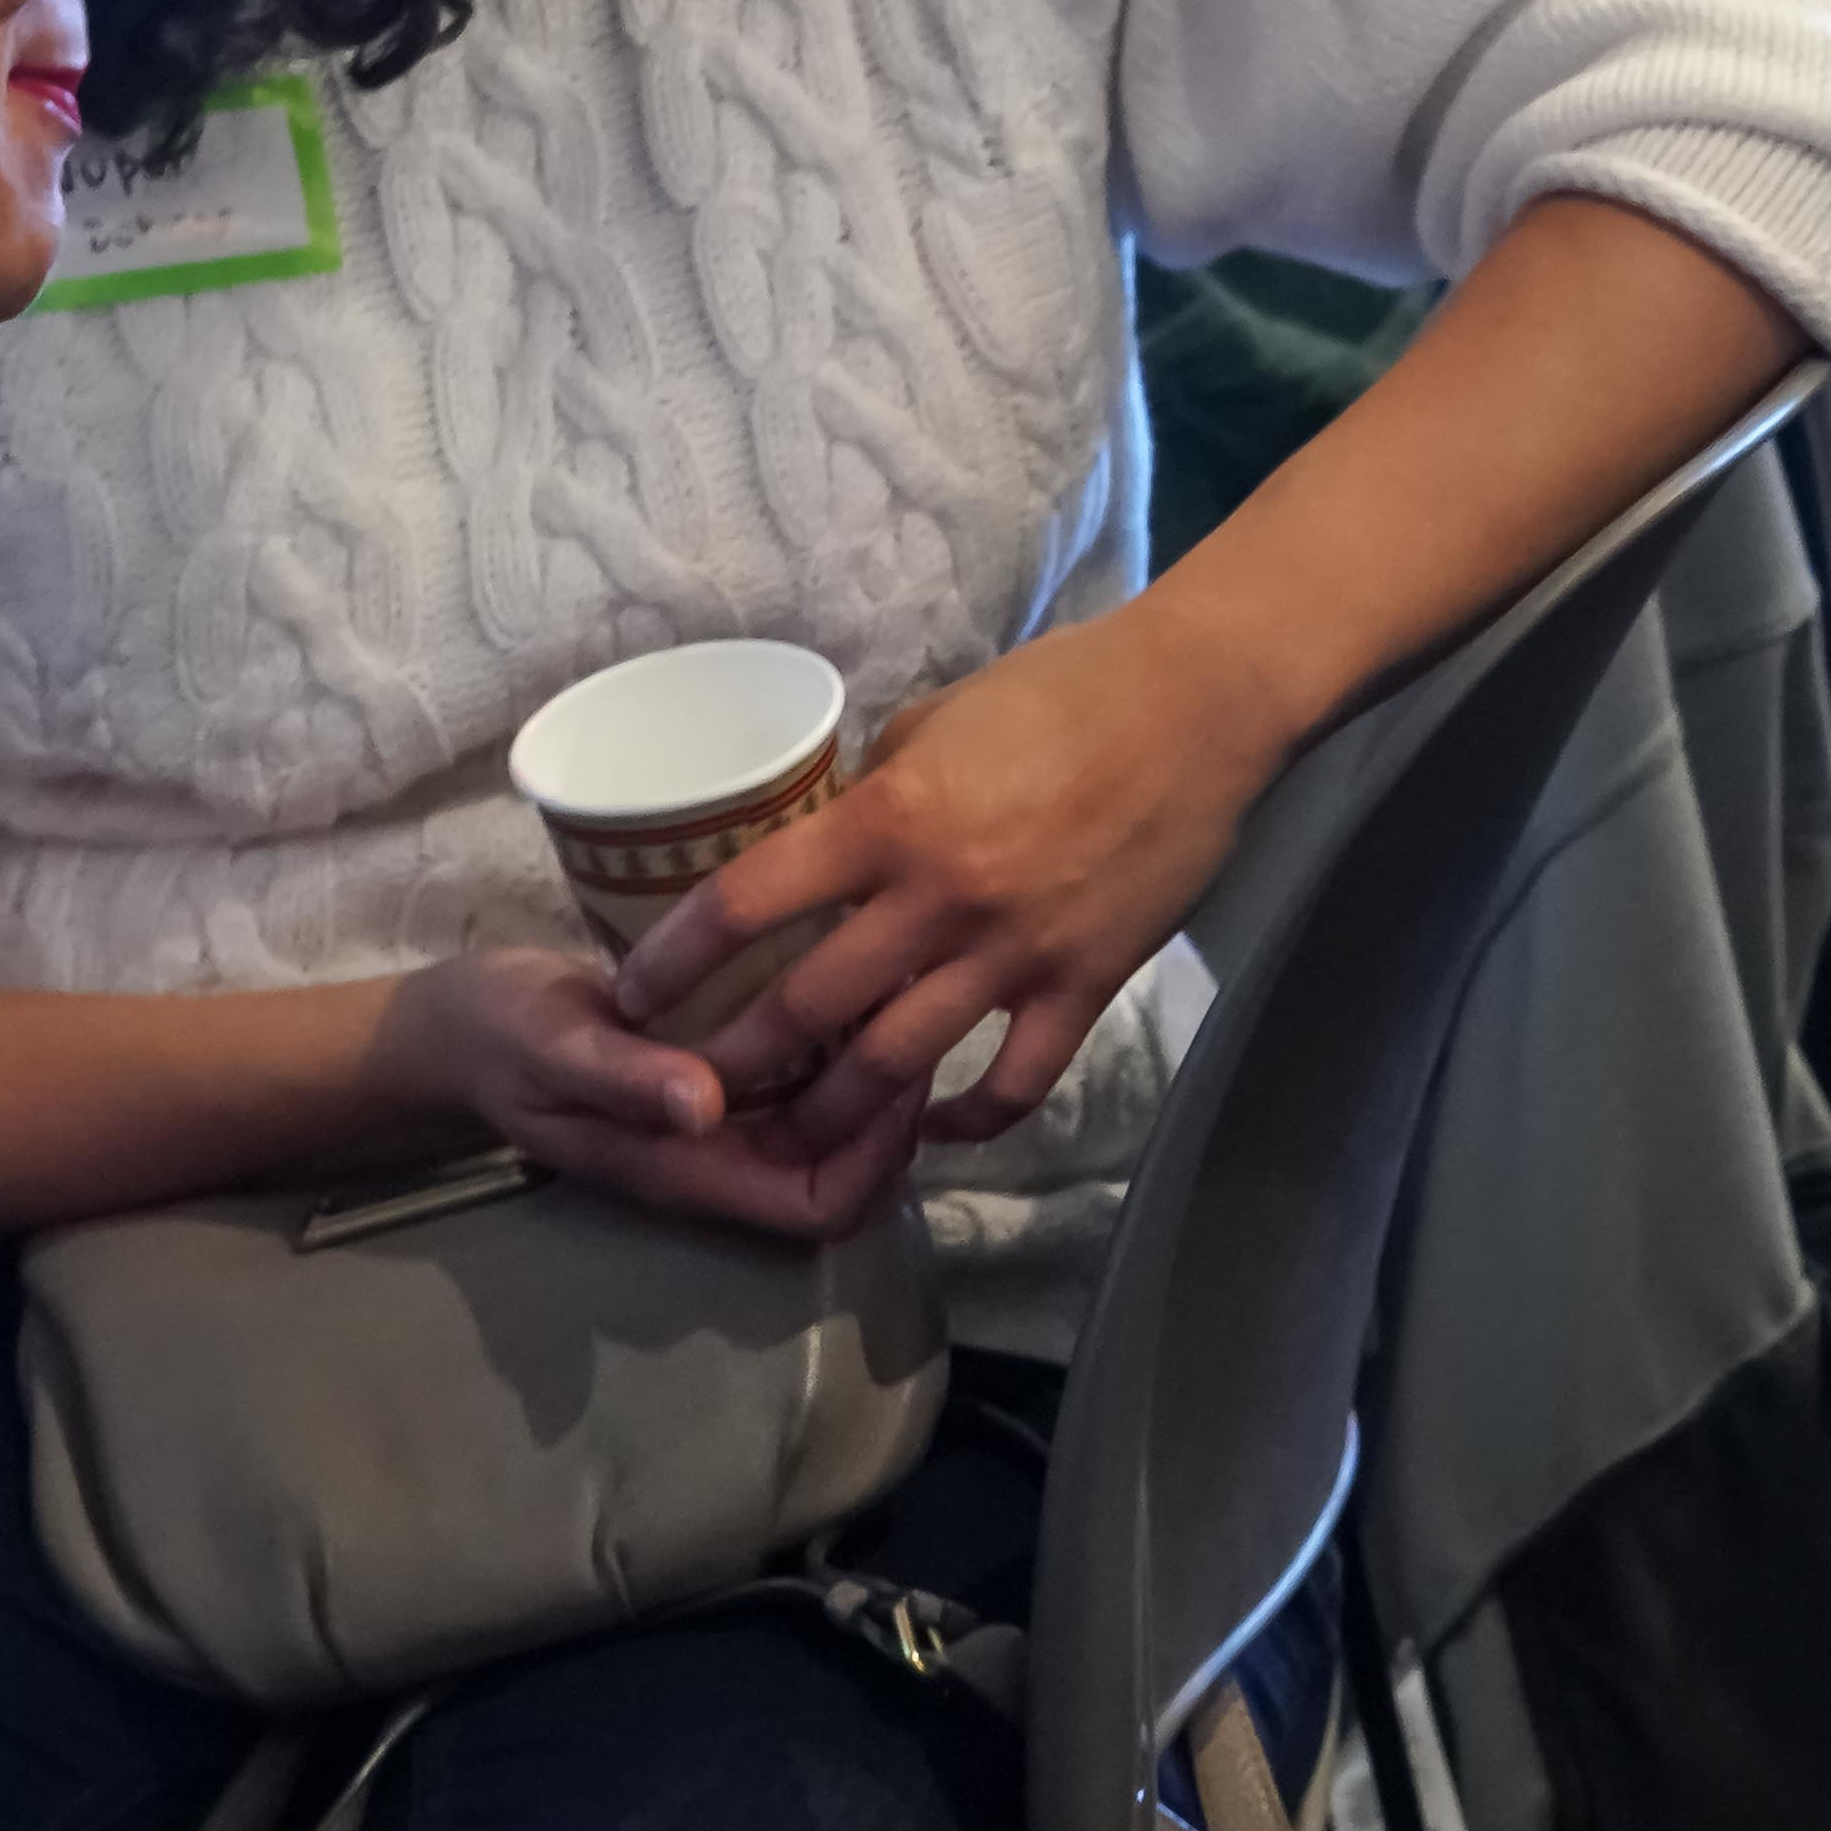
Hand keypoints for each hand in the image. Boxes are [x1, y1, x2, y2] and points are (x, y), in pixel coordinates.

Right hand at [391, 942, 926, 1238]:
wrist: (455, 1020)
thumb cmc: (501, 1035)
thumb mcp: (552, 1048)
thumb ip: (623, 1081)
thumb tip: (705, 1107)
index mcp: (686, 1169)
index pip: (816, 1207)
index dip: (875, 1162)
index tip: (898, 1076)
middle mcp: (717, 1154)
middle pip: (843, 1172)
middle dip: (893, 1113)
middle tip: (915, 1017)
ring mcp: (717, 1116)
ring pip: (829, 1123)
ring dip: (871, 1071)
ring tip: (897, 988)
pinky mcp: (714, 1069)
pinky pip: (797, 1077)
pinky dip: (835, 1040)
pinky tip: (847, 973)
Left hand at [603, 599, 1284, 1150]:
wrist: (1198, 706)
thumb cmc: (1064, 690)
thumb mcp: (937, 719)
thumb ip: (874, 793)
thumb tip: (820, 839)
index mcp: (892, 817)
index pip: (749, 903)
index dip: (676, 960)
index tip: (631, 997)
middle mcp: (941, 898)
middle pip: (808, 1008)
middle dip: (735, 1064)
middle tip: (686, 1095)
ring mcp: (1014, 953)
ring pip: (898, 1066)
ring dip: (829, 1115)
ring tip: (783, 1139)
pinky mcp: (1082, 985)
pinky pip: (1013, 1083)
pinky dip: (966, 1121)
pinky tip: (928, 1128)